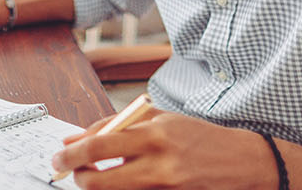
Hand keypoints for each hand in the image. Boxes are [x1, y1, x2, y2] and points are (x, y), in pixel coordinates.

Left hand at [51, 109, 277, 189]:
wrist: (243, 162)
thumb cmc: (197, 136)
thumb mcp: (157, 119)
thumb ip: (111, 126)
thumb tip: (71, 139)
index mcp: (154, 136)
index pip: (97, 148)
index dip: (69, 156)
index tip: (57, 157)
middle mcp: (159, 166)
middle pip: (98, 183)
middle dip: (78, 179)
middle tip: (72, 172)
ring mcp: (165, 189)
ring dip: (98, 187)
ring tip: (99, 175)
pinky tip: (124, 181)